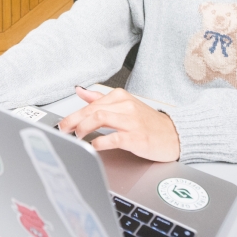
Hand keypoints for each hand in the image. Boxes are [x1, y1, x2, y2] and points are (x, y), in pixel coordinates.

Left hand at [57, 86, 180, 161]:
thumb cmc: (149, 122)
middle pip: (92, 110)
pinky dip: (100, 142)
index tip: (61, 124)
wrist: (175, 135)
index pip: (91, 104)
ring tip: (77, 137)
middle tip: (63, 131)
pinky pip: (114, 137)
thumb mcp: (125, 105)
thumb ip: (100, 98)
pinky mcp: (137, 137)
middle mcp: (125, 106)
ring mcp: (131, 121)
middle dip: (73, 121)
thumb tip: (80, 90)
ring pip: (100, 118)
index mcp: (120, 97)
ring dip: (83, 128)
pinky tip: (94, 146)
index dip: (72, 114)